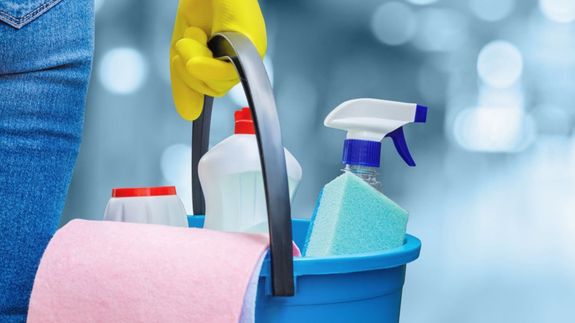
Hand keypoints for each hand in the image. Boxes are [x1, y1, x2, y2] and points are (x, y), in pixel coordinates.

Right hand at [170, 0, 266, 120]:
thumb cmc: (199, 8)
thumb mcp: (183, 49)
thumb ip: (184, 81)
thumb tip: (188, 115)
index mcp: (231, 61)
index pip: (212, 88)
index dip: (193, 85)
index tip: (184, 84)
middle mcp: (245, 60)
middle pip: (212, 90)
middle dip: (188, 71)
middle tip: (183, 44)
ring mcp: (251, 53)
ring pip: (217, 83)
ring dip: (192, 61)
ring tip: (193, 33)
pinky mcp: (250, 45)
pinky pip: (224, 72)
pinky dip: (204, 64)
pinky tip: (198, 43)